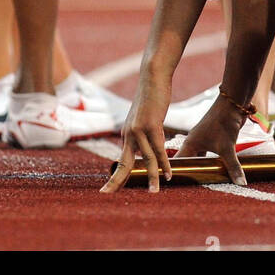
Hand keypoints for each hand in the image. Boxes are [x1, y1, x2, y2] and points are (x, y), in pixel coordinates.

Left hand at [101, 78, 171, 193]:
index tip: (106, 191)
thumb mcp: (144, 120)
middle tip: (108, 197)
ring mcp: (139, 130)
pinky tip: (168, 174)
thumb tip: (151, 148)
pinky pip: (159, 149)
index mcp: (127, 135)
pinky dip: (164, 163)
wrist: (152, 78)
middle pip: (123, 164)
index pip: (120, 161)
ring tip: (154, 193)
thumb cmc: (151, 99)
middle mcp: (129, 134)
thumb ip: (144, 135)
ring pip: (146, 160)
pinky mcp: (151, 125)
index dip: (114, 177)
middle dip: (117, 182)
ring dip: (152, 177)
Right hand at [175, 95, 248, 185]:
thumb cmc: (224, 122)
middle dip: (188, 174)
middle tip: (187, 189)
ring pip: (199, 158)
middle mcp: (194, 142)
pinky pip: (208, 154)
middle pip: (188, 161)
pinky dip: (210, 162)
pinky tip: (214, 170)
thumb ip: (233, 167)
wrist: (232, 103)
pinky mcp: (213, 138)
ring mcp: (203, 140)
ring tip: (200, 183)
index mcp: (190, 144)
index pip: (179, 162)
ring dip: (200, 168)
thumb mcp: (227, 147)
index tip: (172, 186)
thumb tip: (241, 183)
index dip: (177, 174)